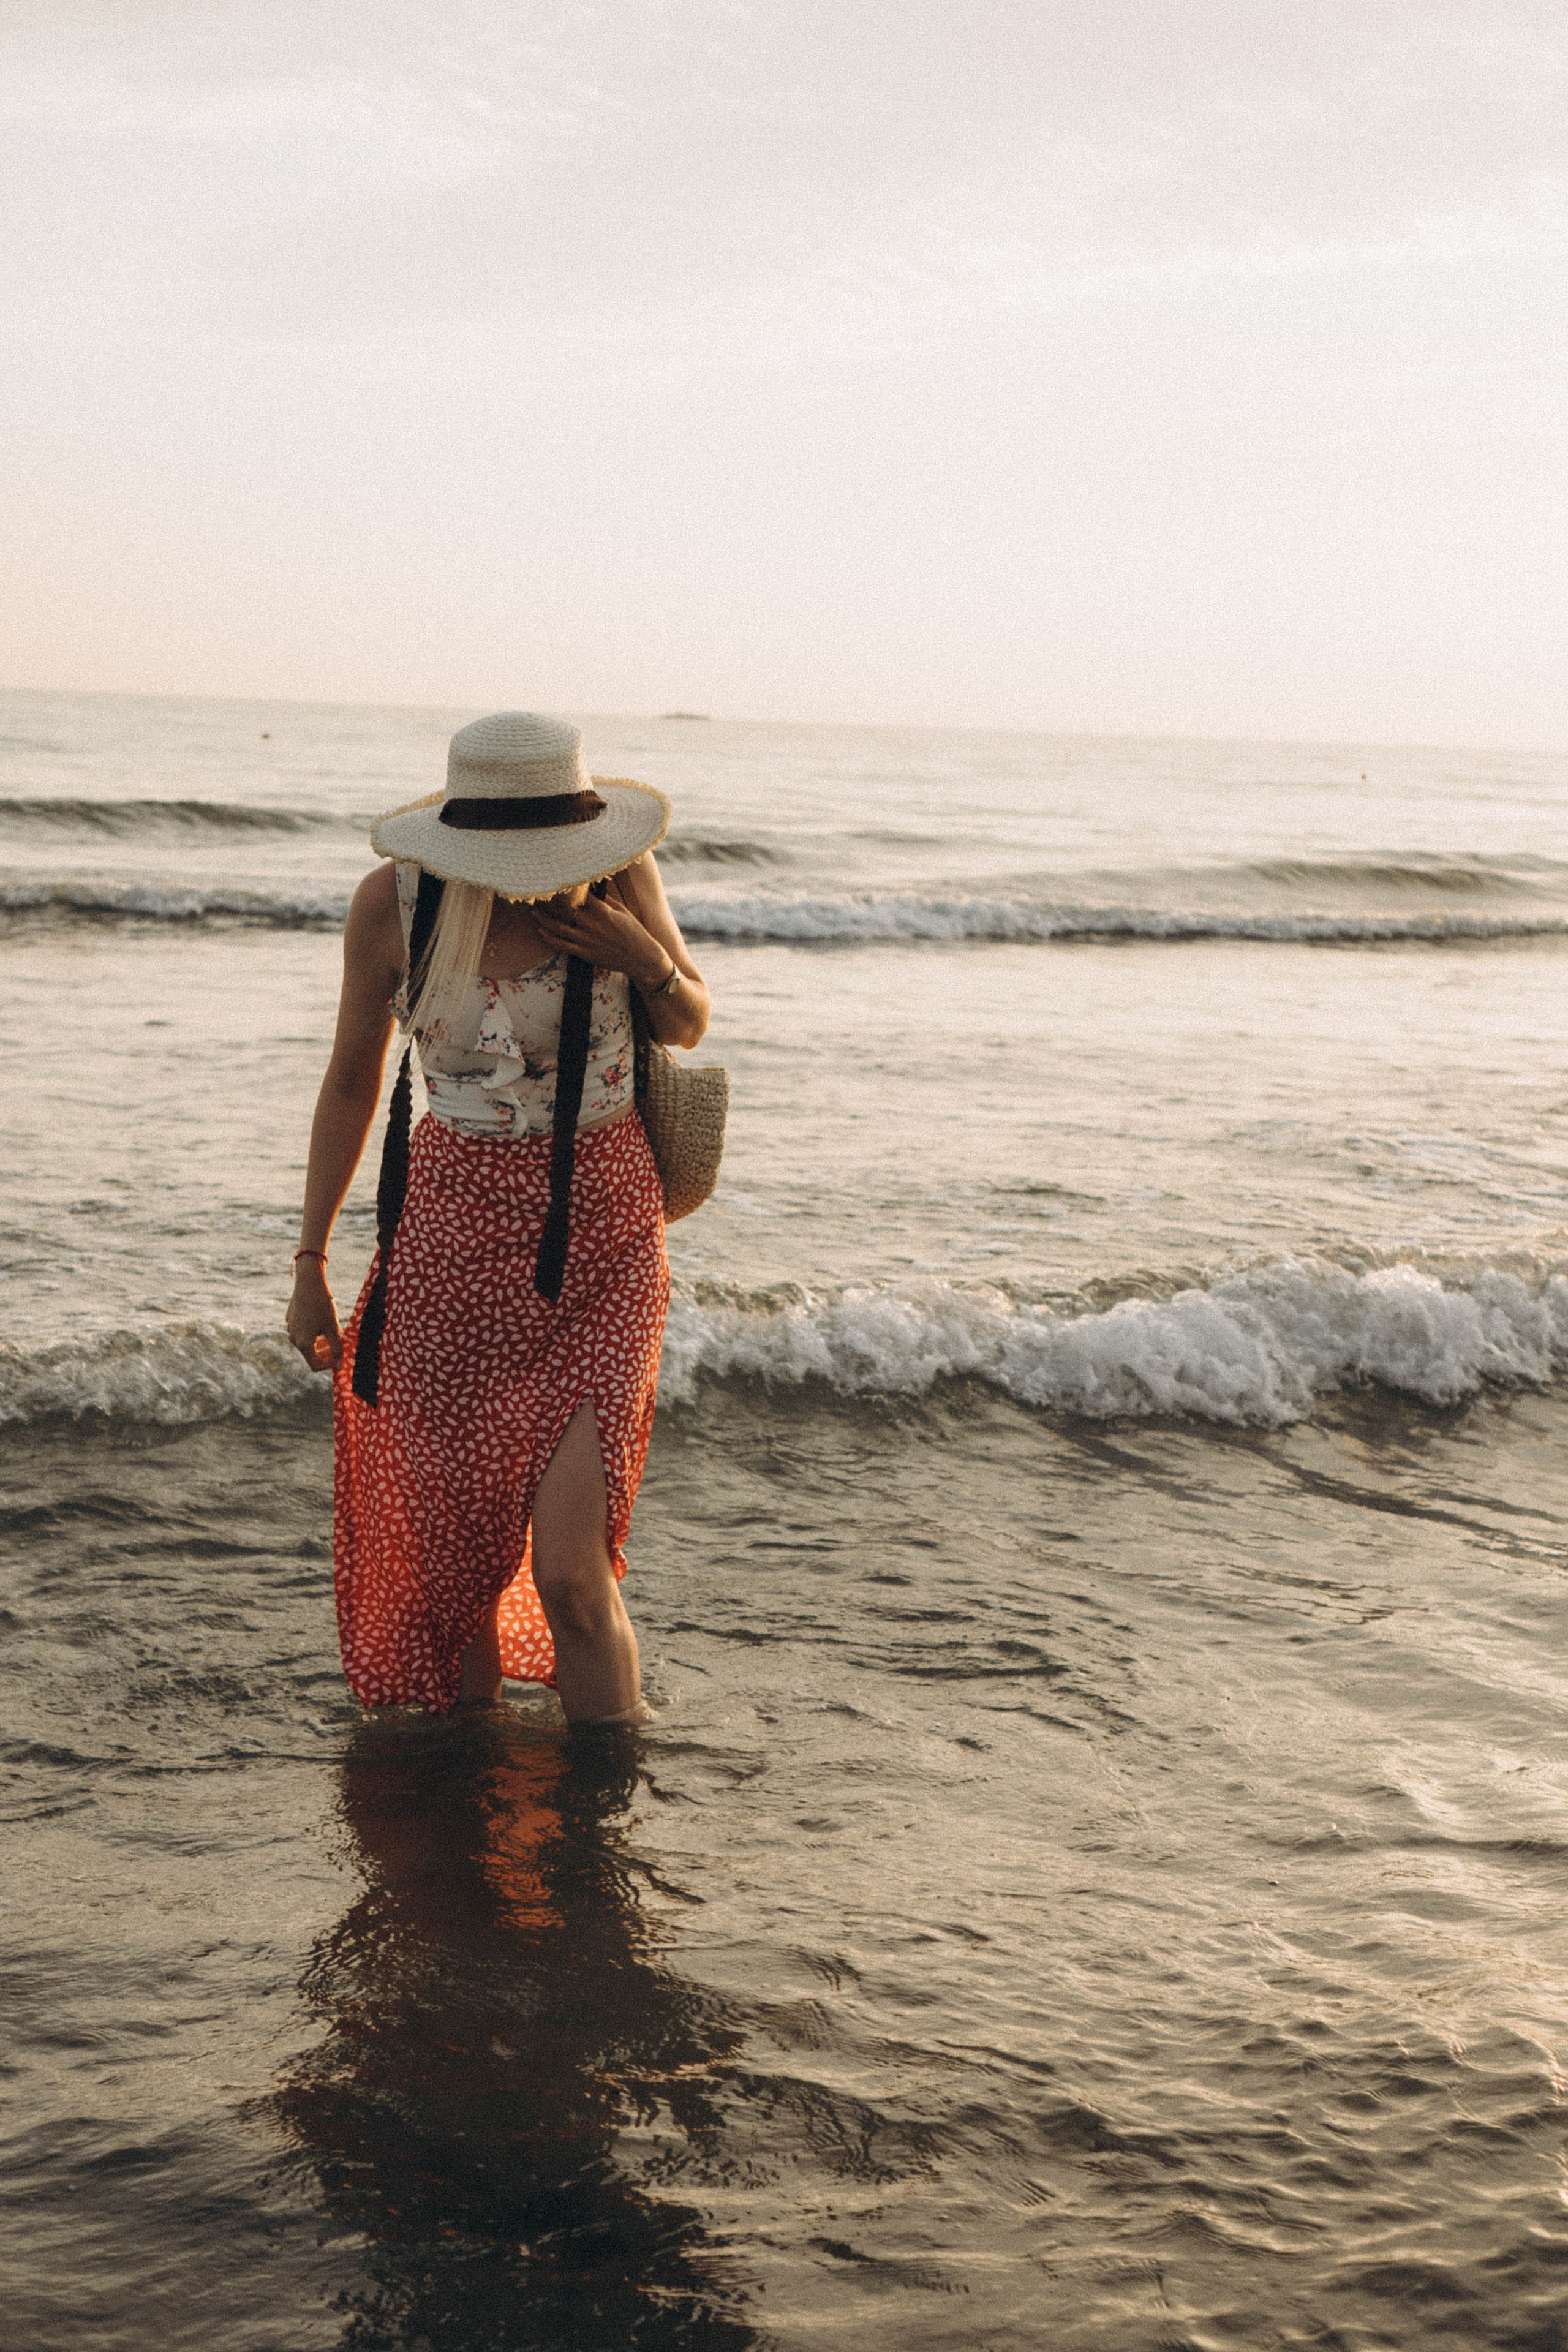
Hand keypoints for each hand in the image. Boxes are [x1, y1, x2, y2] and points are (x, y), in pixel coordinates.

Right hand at [286, 1260, 342, 1371]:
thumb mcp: (333, 1327)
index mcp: (303, 1343)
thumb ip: (336, 1348)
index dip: (330, 1364)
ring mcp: (290, 1329)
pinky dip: (313, 1332)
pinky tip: (320, 1319)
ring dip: (320, 1341)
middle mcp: (294, 1339)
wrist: (309, 1282)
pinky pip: (303, 1332)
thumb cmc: (322, 1305)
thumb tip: (339, 1367)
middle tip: (338, 1342)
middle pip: (311, 1355)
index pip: (315, 1366)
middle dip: (325, 1352)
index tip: (340, 1355)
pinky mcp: (290, 1321)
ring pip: (307, 1343)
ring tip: (331, 1329)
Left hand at [530, 890, 668, 987]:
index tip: (557, 882)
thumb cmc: (634, 933)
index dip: (566, 888)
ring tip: (534, 912)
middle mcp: (591, 924)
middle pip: (563, 910)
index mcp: (602, 911)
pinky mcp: (584, 952)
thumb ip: (607, 900)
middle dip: (549, 902)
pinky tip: (541, 932)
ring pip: (558, 927)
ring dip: (543, 919)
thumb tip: (596, 888)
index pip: (579, 895)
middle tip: (539, 895)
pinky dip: (550, 938)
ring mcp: (586, 939)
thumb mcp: (623, 911)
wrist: (640, 958)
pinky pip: (562, 944)